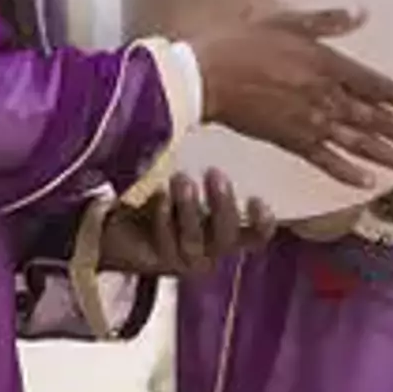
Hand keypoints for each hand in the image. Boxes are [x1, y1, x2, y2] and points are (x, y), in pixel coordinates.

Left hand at [107, 168, 271, 280]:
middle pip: (226, 236)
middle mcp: (213, 251)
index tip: (257, 199)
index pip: (255, 236)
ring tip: (182, 179)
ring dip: (189, 208)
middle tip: (215, 173)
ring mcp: (188, 259)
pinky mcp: (162, 260)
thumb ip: (209, 174)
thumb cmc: (172, 201)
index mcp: (229, 234)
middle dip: (222, 204)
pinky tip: (160, 195)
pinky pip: (166, 241)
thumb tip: (213, 131)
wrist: (130, 227)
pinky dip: (164, 217)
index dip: (262, 224)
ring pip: (194, 240)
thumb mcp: (195, 186)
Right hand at [194, 1, 392, 189]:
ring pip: (360, 143)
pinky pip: (326, 160)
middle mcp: (326, 96)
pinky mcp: (290, 141)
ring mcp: (309, 122)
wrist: (205, 75)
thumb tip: (362, 12)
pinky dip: (348, 173)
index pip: (378, 86)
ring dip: (391, 158)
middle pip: (378, 120)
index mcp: (328, 64)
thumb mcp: (287, 20)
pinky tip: (368, 183)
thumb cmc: (242, 41)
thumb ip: (326, 21)